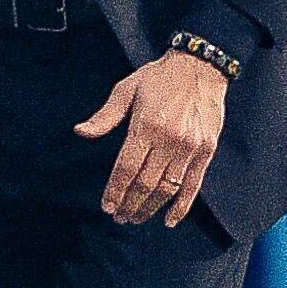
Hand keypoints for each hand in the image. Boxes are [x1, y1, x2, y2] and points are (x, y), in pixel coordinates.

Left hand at [76, 50, 229, 228]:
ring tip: (136, 218)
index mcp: (146, 126)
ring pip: (167, 188)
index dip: (115, 191)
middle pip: (145, 183)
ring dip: (150, 208)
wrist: (200, 67)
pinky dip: (181, 206)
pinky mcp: (206, 151)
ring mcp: (190, 148)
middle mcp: (169, 140)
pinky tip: (169, 220)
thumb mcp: (126, 90)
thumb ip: (105, 116)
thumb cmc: (158, 78)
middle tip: (119, 217)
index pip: (126, 168)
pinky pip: (193, 185)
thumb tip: (80, 132)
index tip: (107, 206)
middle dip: (129, 204)